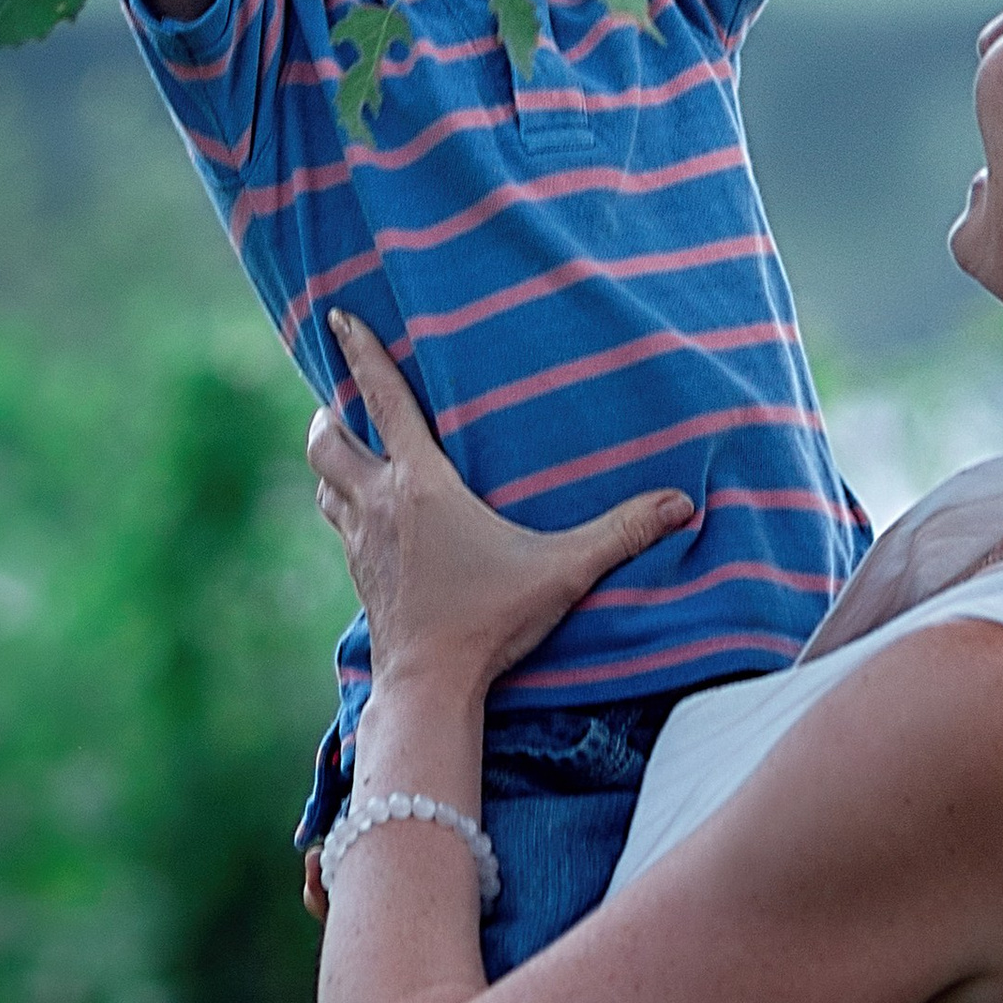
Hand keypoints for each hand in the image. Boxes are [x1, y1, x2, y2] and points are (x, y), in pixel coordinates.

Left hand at [307, 313, 693, 693]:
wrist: (429, 687)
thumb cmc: (491, 621)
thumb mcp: (561, 571)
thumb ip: (621, 533)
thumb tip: (680, 503)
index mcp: (421, 484)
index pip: (382, 400)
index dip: (360, 352)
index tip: (340, 316)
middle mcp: (380, 505)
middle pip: (327, 440)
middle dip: (329, 413)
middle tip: (342, 399)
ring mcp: (361, 543)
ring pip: (323, 484)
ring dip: (331, 462)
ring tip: (350, 450)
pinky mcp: (359, 577)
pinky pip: (337, 526)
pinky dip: (342, 508)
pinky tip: (369, 519)